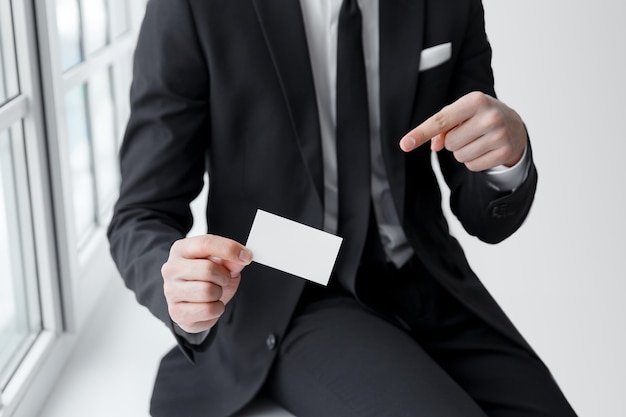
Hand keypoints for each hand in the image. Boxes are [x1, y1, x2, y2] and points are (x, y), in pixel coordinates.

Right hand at [161, 234, 252, 333]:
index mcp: (181, 249)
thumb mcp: (221, 263)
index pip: (206, 243)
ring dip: (219, 293)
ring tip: (214, 292)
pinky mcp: (176, 312)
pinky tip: (210, 304)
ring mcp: (171, 291)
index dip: (229, 249)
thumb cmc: (205, 277)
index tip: (247, 256)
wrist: (192, 301)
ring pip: (208, 291)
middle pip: (208, 270)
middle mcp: (171, 269)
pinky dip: (216, 309)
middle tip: (224, 279)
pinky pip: (207, 310)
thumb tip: (243, 257)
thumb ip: (231, 259)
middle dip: (224, 276)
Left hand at [399, 92, 526, 170]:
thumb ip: (441, 126)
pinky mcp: (504, 152)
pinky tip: (486, 149)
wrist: (514, 125)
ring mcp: (499, 135)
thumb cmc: (479, 116)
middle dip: (453, 141)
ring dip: (463, 152)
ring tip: (478, 140)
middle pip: (450, 143)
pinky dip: (473, 161)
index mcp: (475, 100)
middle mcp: (489, 116)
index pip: (441, 121)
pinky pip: (472, 166)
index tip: (405, 144)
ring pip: (459, 156)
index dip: (421, 133)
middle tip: (469, 132)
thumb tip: (435, 145)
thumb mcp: (461, 113)